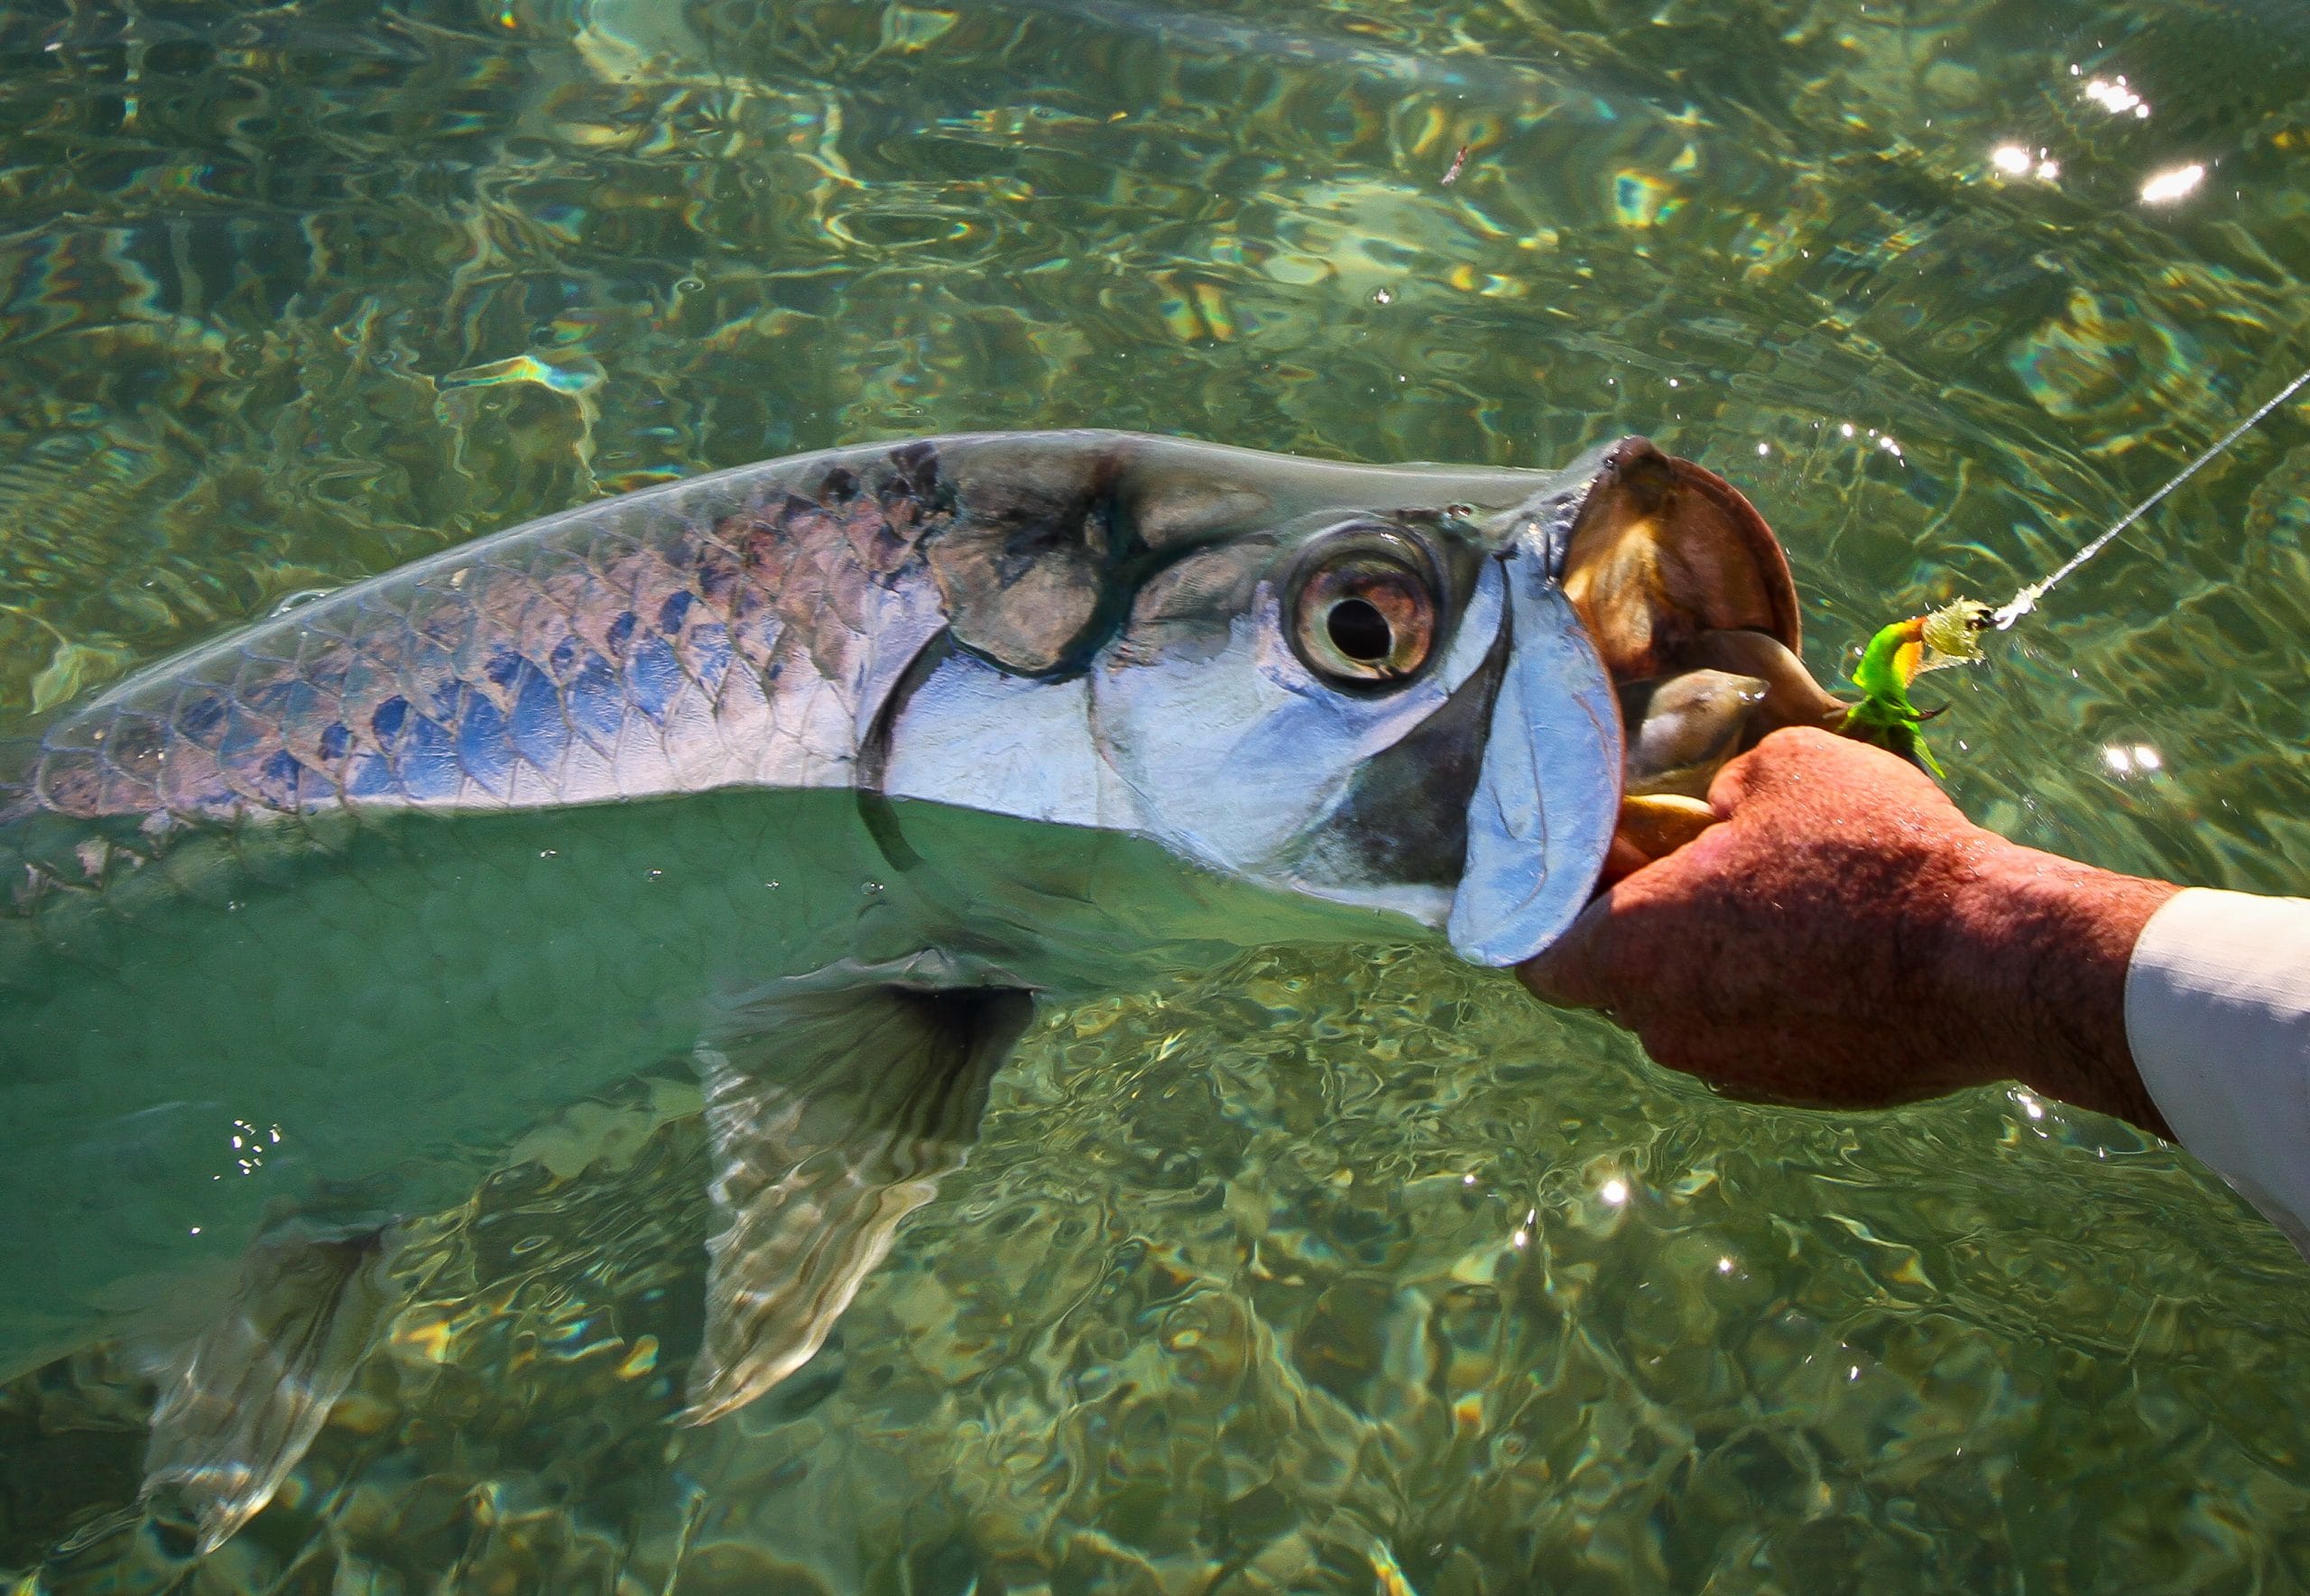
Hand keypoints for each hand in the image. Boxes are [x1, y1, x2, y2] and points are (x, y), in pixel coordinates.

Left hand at [1520, 727, 2180, 1130]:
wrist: (1996, 960)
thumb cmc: (1879, 856)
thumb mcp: (1781, 768)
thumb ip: (1714, 793)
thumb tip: (1712, 817)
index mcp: (1637, 949)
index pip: (1534, 954)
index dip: (1545, 910)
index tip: (1580, 873)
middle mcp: (1667, 1027)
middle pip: (1616, 977)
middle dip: (1640, 926)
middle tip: (1694, 866)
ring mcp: (1734, 1069)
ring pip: (1687, 1008)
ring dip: (1712, 962)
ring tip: (1781, 902)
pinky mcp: (1798, 1090)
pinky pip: (1753, 1033)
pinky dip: (1770, 997)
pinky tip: (1830, 949)